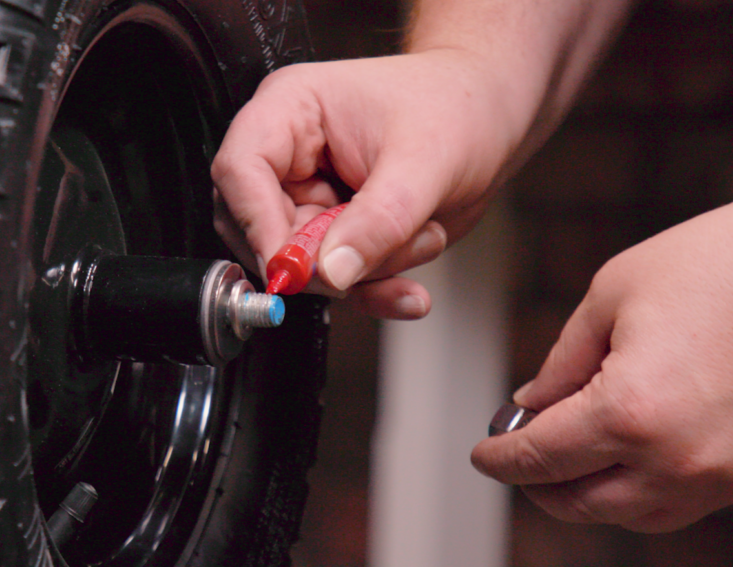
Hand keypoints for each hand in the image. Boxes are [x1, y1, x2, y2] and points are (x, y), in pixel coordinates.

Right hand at [211, 51, 528, 318]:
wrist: (491, 120)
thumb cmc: (457, 107)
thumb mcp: (425, 163)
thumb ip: (378, 220)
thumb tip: (331, 271)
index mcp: (291, 109)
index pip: (240, 170)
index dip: (257, 223)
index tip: (291, 267)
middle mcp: (289, 155)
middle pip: (260, 228)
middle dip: (321, 260)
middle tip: (372, 262)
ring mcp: (308, 197)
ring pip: (301, 265)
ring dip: (365, 272)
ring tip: (422, 238)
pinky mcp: (332, 234)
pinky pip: (335, 280)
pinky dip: (374, 291)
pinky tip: (407, 294)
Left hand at [471, 165, 732, 531]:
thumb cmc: (717, 263)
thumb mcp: (609, 298)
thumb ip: (560, 364)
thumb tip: (529, 408)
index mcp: (630, 412)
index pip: (540, 459)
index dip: (499, 459)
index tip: (483, 454)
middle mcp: (677, 459)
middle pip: (580, 502)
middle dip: (539, 484)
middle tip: (520, 456)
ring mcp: (724, 475)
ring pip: (631, 515)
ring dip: (590, 495)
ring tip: (570, 458)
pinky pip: (682, 505)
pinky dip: (642, 491)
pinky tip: (627, 457)